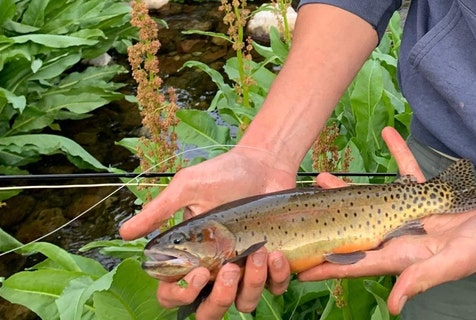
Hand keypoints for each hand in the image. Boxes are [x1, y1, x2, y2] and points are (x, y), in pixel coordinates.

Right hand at [119, 146, 294, 317]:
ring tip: (259, 252)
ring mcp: (245, 269)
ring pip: (244, 303)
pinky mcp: (273, 264)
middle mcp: (216, 269)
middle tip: (230, 269)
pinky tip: (276, 253)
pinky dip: (277, 276)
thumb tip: (124, 233)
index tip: (198, 272)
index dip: (181, 294)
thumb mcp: (188, 189)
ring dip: (252, 284)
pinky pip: (276, 287)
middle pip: (210, 312)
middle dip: (220, 298)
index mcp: (191, 257)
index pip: (174, 294)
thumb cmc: (223, 174)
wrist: (263, 163)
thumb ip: (159, 211)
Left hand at [297, 127, 475, 314]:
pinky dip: (398, 153)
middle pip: (355, 227)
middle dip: (329, 219)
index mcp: (400, 254)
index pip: (357, 261)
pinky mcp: (426, 195)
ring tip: (326, 175)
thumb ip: (421, 279)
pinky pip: (407, 171)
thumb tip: (394, 305)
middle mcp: (399, 235)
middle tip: (305, 206)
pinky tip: (388, 133)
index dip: (330, 266)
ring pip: (373, 199)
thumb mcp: (451, 264)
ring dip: (350, 188)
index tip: (302, 267)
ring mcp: (410, 213)